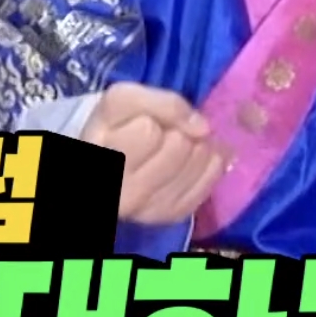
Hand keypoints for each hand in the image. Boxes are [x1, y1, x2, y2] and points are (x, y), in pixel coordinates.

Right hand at [79, 82, 232, 223]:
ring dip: (197, 146)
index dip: (154, 118)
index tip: (145, 121)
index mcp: (107, 160)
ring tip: (181, 144)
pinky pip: (208, 183)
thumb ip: (163, 103)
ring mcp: (150, 210)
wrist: (107, 160)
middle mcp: (126, 194)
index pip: (148, 131)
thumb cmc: (114, 127)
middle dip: (179, 131)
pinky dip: (208, 166)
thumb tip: (204, 128)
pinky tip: (195, 159)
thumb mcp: (124, 101)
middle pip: (179, 147)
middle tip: (167, 132)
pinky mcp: (171, 215)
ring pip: (197, 164)